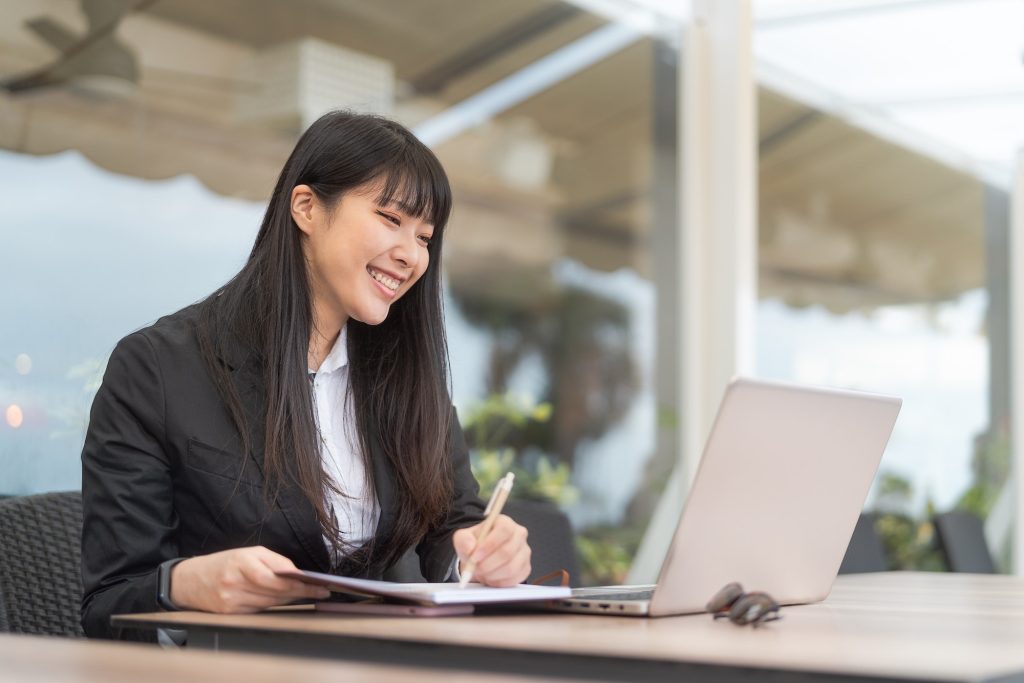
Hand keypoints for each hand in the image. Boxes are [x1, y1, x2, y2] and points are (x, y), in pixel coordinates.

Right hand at [170, 546, 329, 612]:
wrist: (190, 580)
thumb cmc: (225, 563)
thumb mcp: (250, 552)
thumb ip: (275, 561)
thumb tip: (298, 574)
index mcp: (241, 561)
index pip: (276, 579)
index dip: (300, 585)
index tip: (318, 588)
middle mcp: (234, 582)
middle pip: (275, 594)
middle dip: (299, 593)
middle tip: (319, 592)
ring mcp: (230, 600)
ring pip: (269, 604)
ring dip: (288, 601)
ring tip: (304, 595)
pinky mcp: (228, 613)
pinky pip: (258, 611)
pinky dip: (272, 607)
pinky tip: (282, 601)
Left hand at [452, 515, 530, 586]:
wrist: (482, 556)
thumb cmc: (476, 544)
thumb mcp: (464, 538)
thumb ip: (464, 540)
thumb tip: (471, 549)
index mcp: (505, 522)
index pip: (504, 530)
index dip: (489, 545)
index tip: (475, 556)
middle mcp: (518, 535)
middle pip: (507, 551)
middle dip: (488, 564)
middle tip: (475, 569)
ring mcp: (524, 552)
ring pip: (511, 567)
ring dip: (492, 574)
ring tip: (482, 573)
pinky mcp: (525, 568)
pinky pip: (514, 578)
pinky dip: (499, 582)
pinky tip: (491, 577)